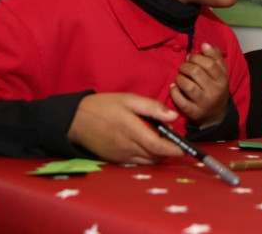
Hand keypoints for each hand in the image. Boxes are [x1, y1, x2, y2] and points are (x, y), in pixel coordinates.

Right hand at [67, 93, 182, 163]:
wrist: (75, 120)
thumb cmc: (103, 106)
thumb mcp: (129, 99)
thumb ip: (152, 108)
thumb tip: (174, 117)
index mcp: (131, 130)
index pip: (158, 147)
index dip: (175, 149)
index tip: (186, 148)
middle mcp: (127, 147)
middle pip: (156, 157)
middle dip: (169, 150)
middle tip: (172, 137)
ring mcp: (121, 156)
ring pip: (148, 162)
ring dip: (159, 154)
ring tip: (159, 138)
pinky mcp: (116, 160)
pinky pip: (138, 162)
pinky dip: (147, 156)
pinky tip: (146, 143)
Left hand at [171, 43, 230, 127]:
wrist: (217, 114)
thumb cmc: (216, 88)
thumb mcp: (221, 72)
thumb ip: (215, 56)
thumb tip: (205, 44)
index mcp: (222, 80)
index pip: (209, 63)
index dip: (196, 57)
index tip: (190, 58)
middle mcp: (215, 92)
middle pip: (196, 72)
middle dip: (185, 66)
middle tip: (183, 67)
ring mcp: (204, 103)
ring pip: (187, 85)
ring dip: (179, 78)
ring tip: (179, 77)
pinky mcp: (194, 112)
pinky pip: (180, 101)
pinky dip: (174, 91)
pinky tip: (174, 87)